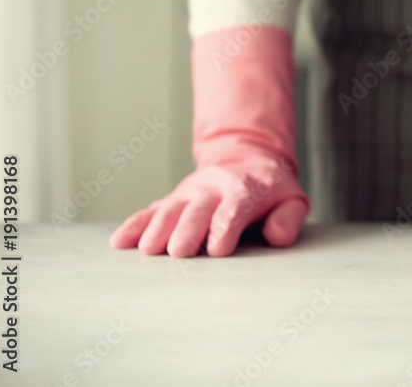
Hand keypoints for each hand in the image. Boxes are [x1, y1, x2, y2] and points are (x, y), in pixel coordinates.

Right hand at [109, 157, 308, 256]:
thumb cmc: (271, 190)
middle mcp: (213, 190)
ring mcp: (190, 194)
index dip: (226, 228)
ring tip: (149, 249)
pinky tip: (120, 241)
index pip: (235, 209)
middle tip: (179, 253)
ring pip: (170, 209)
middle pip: (198, 210)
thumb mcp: (291, 200)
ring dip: (158, 228)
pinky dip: (135, 224)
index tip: (218, 249)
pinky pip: (150, 211)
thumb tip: (277, 237)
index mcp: (245, 190)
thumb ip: (288, 219)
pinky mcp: (173, 200)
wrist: (248, 159)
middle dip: (188, 230)